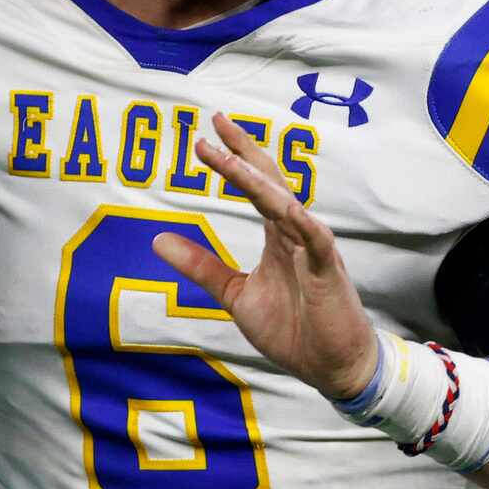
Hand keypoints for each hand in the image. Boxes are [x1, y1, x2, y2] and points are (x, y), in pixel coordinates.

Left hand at [152, 112, 378, 401]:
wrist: (332, 366)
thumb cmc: (293, 329)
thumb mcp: (236, 294)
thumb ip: (202, 266)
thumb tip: (157, 241)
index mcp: (278, 237)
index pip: (256, 186)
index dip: (234, 158)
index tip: (206, 134)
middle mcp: (296, 235)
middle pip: (271, 182)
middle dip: (245, 152)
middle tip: (218, 122)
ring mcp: (315, 251)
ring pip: (286, 206)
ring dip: (259, 183)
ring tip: (233, 159)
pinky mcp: (329, 274)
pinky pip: (318, 243)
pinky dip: (306, 225)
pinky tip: (289, 208)